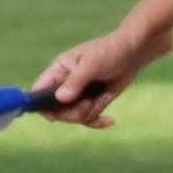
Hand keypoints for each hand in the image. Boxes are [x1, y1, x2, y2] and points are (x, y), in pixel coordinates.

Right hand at [29, 29, 143, 127]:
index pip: (39, 90)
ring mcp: (78, 94)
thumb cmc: (110, 51)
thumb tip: (60, 99)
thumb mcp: (93, 64)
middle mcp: (64, 84)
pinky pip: (88, 119)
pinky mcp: (91, 101)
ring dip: (90, 111)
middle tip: (89, 104)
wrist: (132, 52)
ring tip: (105, 96)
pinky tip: (109, 120)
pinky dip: (98, 121)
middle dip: (73, 112)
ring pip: (73, 117)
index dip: (41, 104)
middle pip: (56, 110)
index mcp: (58, 70)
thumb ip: (76, 81)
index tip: (54, 113)